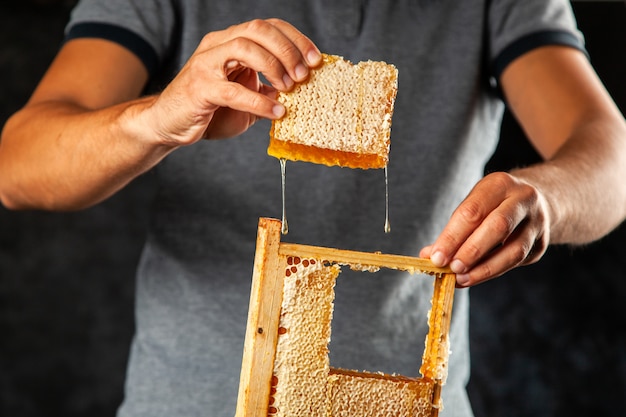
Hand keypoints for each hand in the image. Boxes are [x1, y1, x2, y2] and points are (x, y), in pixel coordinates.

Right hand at [143, 18, 321, 145]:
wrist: (169, 124)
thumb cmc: (210, 110)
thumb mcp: (247, 98)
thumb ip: (268, 91)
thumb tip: (299, 90)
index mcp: (230, 42)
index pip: (268, 27)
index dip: (296, 39)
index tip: (316, 60)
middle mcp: (218, 45)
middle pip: (258, 29)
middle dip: (288, 49)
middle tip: (303, 75)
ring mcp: (206, 64)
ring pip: (245, 48)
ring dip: (274, 67)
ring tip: (289, 89)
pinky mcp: (200, 88)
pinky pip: (234, 91)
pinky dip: (259, 102)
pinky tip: (275, 113)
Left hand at [419, 172, 550, 286]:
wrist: (538, 200)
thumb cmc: (493, 205)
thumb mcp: (473, 206)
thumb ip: (452, 230)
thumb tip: (428, 256)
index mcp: (499, 184)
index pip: (472, 211)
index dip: (452, 237)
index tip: (436, 258)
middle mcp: (523, 199)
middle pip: (497, 227)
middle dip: (470, 251)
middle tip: (450, 269)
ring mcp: (537, 221)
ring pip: (514, 249)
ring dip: (484, 268)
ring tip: (461, 279)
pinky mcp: (541, 242)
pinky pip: (517, 261)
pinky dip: (493, 271)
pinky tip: (475, 277)